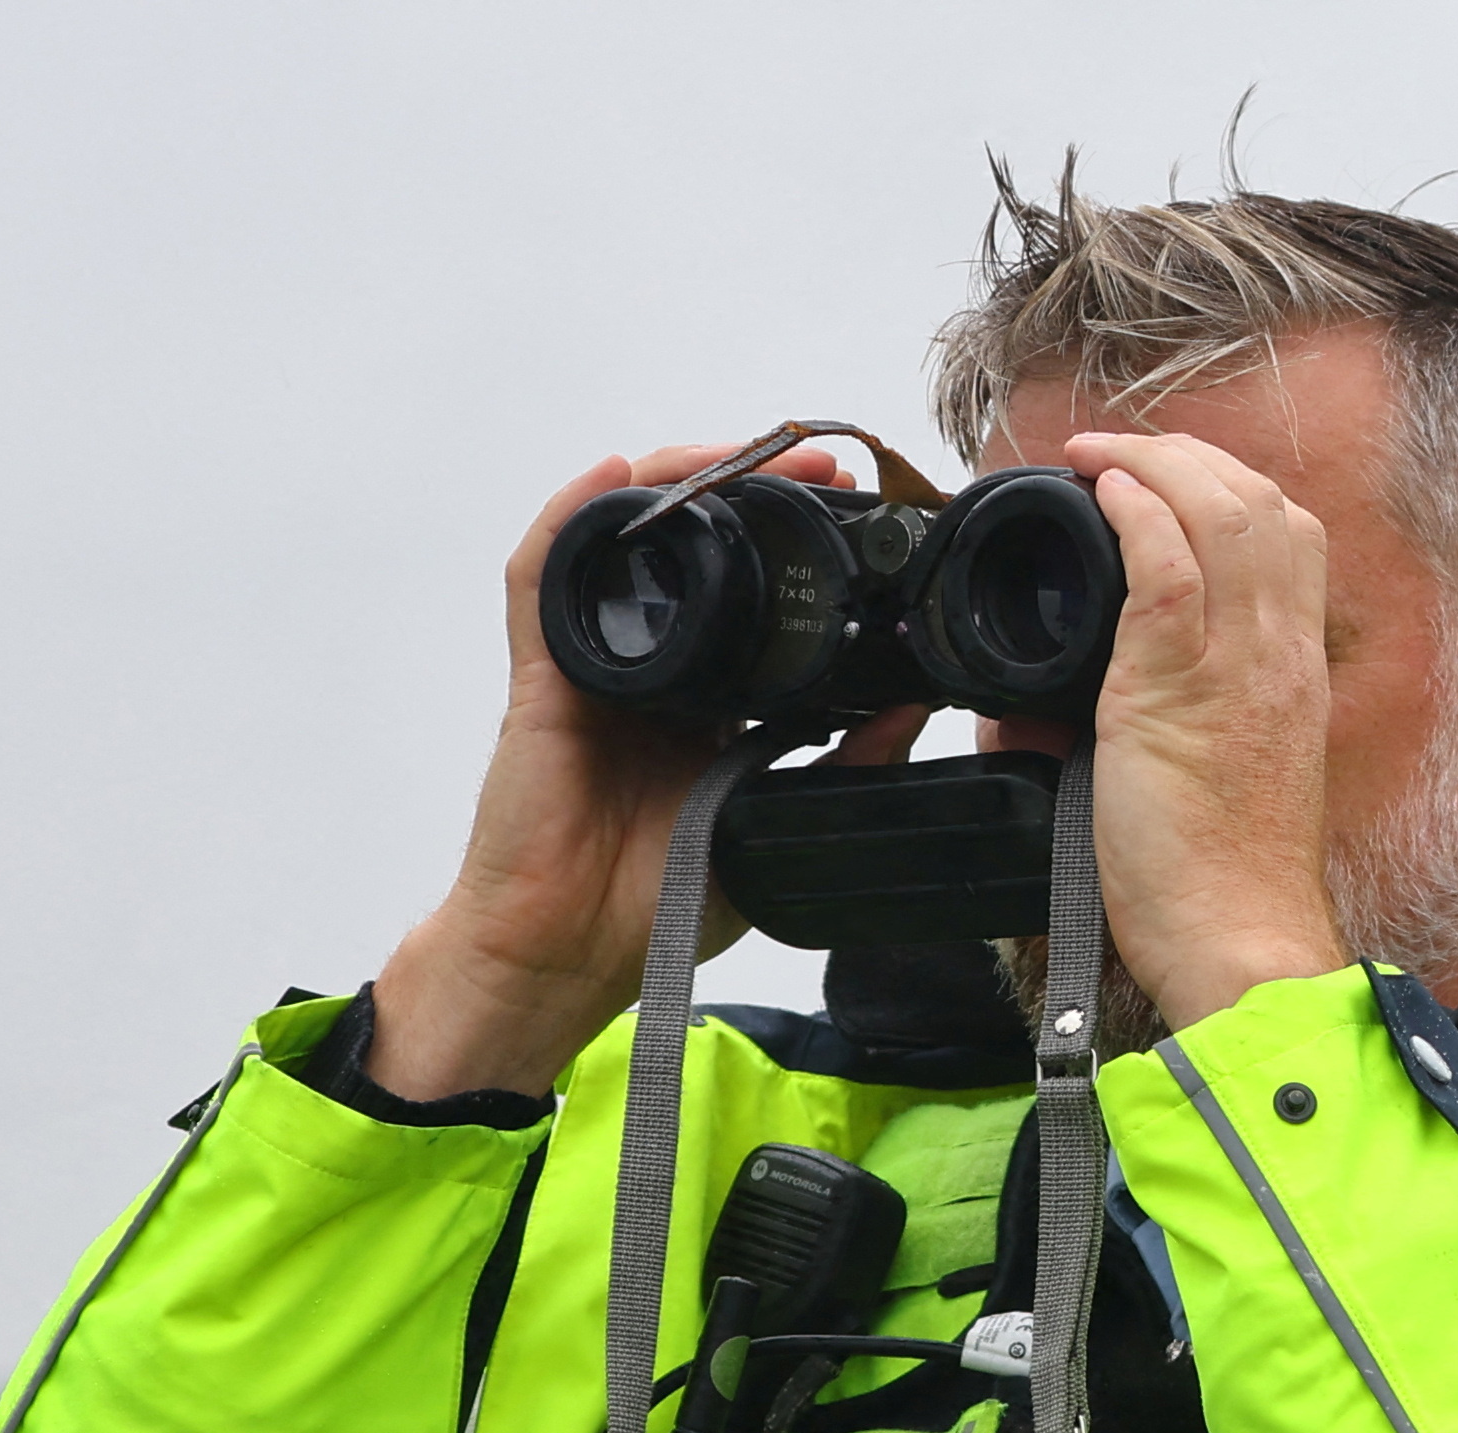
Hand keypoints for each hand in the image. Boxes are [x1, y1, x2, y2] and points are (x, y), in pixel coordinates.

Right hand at [361, 442, 923, 1101]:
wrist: (569, 952)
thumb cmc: (659, 901)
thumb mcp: (777, 826)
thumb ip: (845, 767)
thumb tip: (915, 707)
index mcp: (709, 698)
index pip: (752, 591)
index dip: (797, 539)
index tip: (857, 505)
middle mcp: (653, 668)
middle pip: (690, 546)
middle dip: (748, 490)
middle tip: (818, 465)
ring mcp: (594, 664)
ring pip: (622, 540)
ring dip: (674, 483)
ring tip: (731, 454)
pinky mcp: (543, 674)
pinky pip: (544, 576)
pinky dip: (572, 517)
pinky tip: (613, 476)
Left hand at [1058, 428, 1348, 1029]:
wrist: (1239, 937)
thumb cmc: (1223, 873)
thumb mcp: (1202, 771)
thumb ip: (1145, 716)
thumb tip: (1032, 699)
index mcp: (1296, 666)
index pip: (1291, 532)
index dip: (1225, 484)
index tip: (1162, 477)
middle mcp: (1282, 652)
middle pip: (1265, 501)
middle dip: (1185, 453)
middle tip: (1116, 452)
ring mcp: (1239, 665)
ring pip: (1225, 511)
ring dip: (1153, 463)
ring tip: (1097, 459)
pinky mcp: (1181, 689)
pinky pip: (1170, 568)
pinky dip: (1136, 513)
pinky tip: (1101, 496)